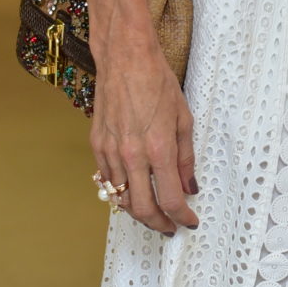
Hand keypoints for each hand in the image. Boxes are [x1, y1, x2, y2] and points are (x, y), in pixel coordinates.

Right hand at [90, 40, 198, 234]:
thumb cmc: (158, 83)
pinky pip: (107, 180)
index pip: (171, 198)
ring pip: (121, 199)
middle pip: (143, 208)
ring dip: (139, 212)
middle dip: (159, 223)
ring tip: (154, 213)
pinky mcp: (96, 146)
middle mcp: (132, 155)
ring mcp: (110, 152)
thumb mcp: (184, 119)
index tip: (190, 221)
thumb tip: (191, 187)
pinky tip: (132, 191)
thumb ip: (186, 158)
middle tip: (171, 226)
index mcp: (159, 148)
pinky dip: (120, 192)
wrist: (125, 60)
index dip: (182, 216)